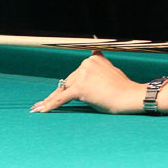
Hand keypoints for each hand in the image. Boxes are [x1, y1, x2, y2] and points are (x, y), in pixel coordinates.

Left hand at [30, 51, 145, 113]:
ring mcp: (82, 76)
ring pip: (63, 90)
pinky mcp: (80, 88)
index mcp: (93, 59)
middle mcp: (86, 64)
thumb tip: (95, 57)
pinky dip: (51, 105)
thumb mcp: (111, 70)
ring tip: (38, 107)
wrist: (129, 96)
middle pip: (68, 81)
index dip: (67, 83)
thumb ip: (100, 67)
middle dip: (60, 93)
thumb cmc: (122, 87)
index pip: (76, 74)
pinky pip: (62, 98)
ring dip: (50, 100)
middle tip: (43, 103)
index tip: (59, 88)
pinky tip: (42, 110)